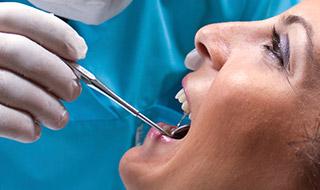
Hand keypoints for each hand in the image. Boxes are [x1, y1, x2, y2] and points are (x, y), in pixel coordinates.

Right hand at [0, 3, 86, 142]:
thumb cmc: (3, 75)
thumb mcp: (11, 51)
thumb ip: (37, 48)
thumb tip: (77, 51)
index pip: (20, 18)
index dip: (57, 34)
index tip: (79, 52)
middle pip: (22, 53)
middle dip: (59, 76)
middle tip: (72, 91)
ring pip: (17, 89)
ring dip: (50, 108)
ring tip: (59, 116)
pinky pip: (4, 121)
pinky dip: (27, 128)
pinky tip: (33, 129)